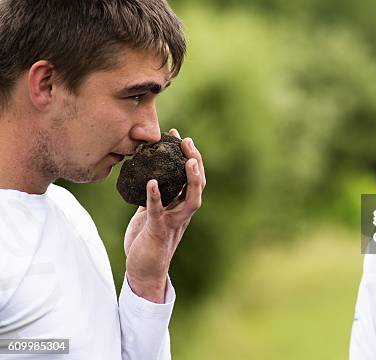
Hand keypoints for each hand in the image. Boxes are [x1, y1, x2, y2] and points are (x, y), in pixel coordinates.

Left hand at [124, 128, 205, 302]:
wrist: (143, 271)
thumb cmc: (147, 242)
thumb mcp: (151, 213)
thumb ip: (156, 198)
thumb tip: (149, 178)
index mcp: (181, 207)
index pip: (193, 178)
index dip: (190, 157)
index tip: (180, 137)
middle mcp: (183, 213)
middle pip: (198, 184)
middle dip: (194, 160)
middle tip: (185, 140)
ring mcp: (173, 222)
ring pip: (192, 199)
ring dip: (191, 179)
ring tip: (187, 159)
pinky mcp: (158, 230)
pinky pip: (158, 211)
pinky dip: (156, 196)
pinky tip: (150, 182)